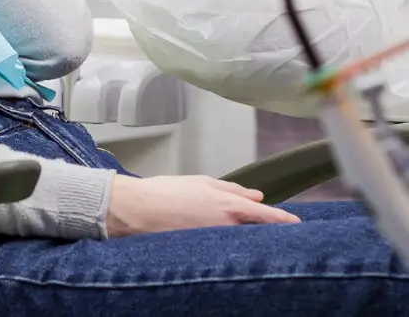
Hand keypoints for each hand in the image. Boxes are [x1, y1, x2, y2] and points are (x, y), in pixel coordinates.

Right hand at [106, 175, 300, 236]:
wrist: (138, 210)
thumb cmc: (165, 192)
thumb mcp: (201, 182)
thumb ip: (231, 189)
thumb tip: (256, 196)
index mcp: (227, 205)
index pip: (265, 215)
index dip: (283, 220)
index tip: (298, 224)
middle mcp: (226, 226)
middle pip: (256, 231)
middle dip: (266, 231)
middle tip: (277, 231)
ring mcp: (215, 242)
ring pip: (241, 241)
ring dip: (247, 238)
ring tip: (249, 237)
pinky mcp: (203, 253)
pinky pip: (223, 249)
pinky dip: (228, 246)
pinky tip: (225, 245)